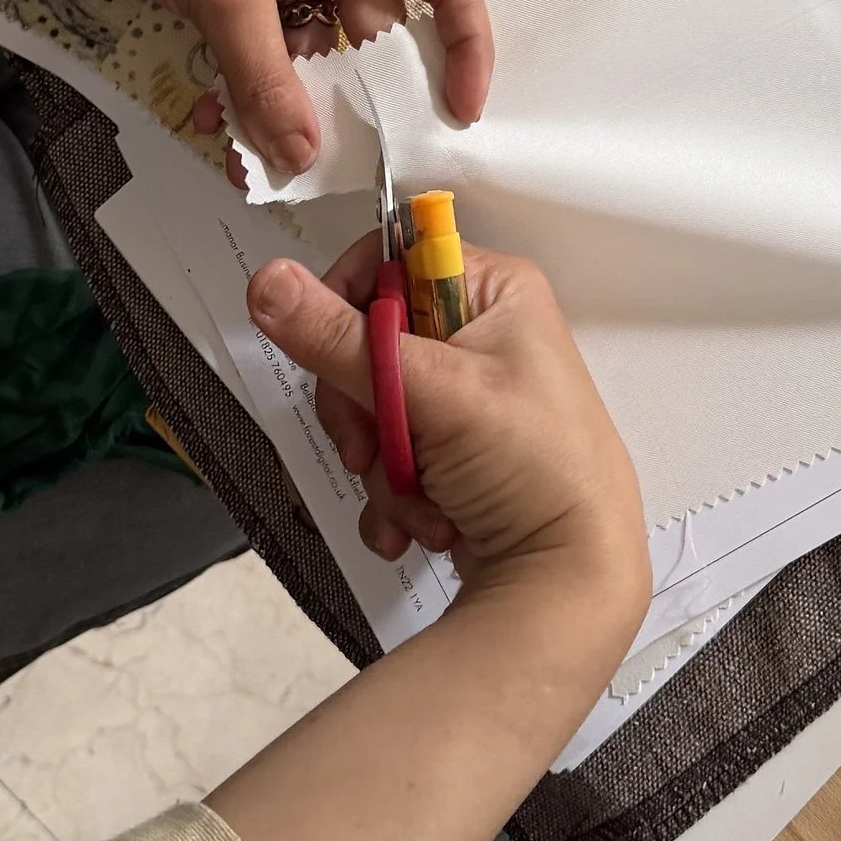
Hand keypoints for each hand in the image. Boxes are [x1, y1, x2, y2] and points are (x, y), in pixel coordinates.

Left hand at [0, 0, 490, 177]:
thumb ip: (266, 72)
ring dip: (296, 107)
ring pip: (320, 61)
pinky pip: (269, 64)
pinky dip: (253, 96)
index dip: (463, 45)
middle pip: (379, 37)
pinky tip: (222, 125)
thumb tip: (304, 153)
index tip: (457, 112)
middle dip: (363, 99)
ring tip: (266, 153)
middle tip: (347, 159)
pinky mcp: (243, 3)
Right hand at [248, 239, 649, 638]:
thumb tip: (271, 284)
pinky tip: (425, 523)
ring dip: (384, 466)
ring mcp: (467, 399)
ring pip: (373, 409)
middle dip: (362, 410)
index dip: (349, 302)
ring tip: (422, 500)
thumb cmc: (538, 471)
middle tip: (372, 447)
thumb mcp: (432, 393)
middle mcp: (483, 336)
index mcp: (496, 291)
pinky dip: (396, 497)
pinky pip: (390, 458)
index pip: (391, 259)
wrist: (569, 580)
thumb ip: (341, 340)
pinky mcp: (455, 454)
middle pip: (368, 342)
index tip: (332, 349)